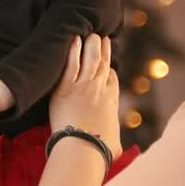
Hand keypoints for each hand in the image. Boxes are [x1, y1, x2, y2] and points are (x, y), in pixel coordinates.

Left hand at [49, 35, 122, 159]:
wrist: (82, 148)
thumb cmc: (97, 151)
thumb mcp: (113, 145)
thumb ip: (115, 144)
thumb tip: (118, 151)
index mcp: (111, 101)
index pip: (112, 79)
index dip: (109, 70)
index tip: (106, 63)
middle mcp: (99, 90)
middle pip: (103, 64)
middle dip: (103, 50)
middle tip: (102, 38)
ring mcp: (83, 86)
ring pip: (90, 59)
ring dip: (91, 44)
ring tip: (91, 33)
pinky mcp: (66, 88)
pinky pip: (71, 64)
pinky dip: (73, 50)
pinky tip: (74, 39)